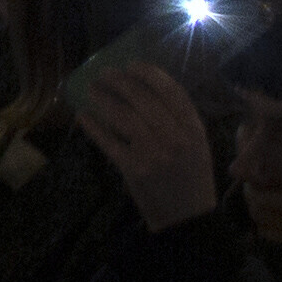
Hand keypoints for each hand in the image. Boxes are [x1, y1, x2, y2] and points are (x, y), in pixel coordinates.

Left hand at [80, 56, 220, 229]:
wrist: (187, 217)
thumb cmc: (191, 176)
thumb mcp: (197, 146)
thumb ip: (181, 119)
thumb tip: (148, 86)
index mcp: (195, 131)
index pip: (172, 91)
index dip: (150, 73)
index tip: (133, 64)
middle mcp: (176, 139)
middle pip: (142, 99)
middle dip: (119, 81)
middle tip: (105, 73)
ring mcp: (154, 154)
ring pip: (122, 116)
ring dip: (102, 98)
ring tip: (92, 89)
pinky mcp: (133, 169)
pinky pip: (108, 141)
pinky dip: (93, 126)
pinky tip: (83, 115)